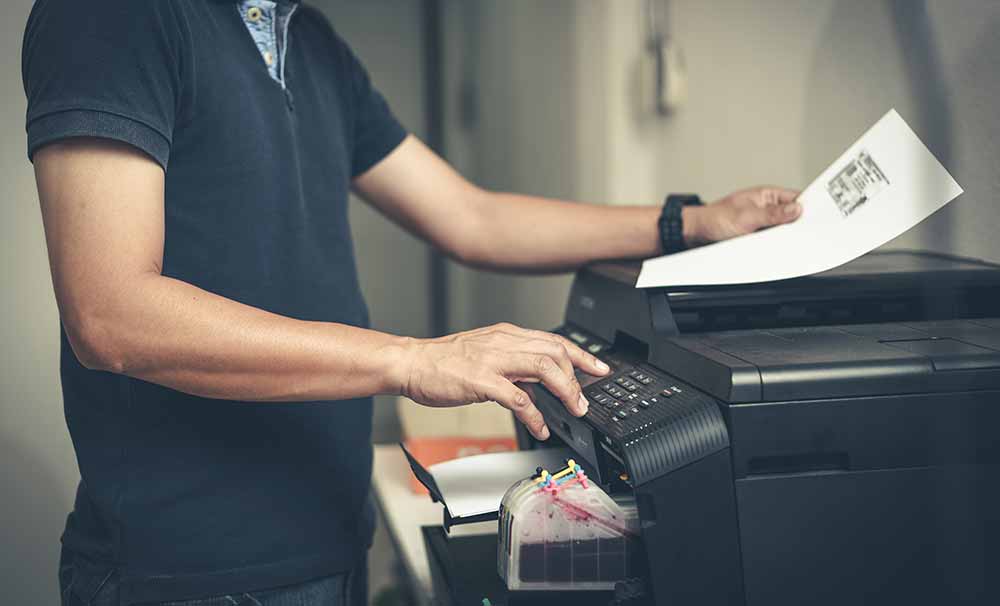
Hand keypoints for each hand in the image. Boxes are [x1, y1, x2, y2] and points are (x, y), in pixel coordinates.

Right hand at [398, 323, 610, 439]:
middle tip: (586, 398)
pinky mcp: (482, 380)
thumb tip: (537, 382)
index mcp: (506, 334)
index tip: (599, 368)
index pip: (553, 339)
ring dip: (565, 391)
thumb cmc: (443, 362)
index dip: (581, 354)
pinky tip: (540, 427)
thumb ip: (511, 364)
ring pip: (544, 368)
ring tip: (574, 410)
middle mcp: (504, 342)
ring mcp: (493, 360)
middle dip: (579, 374)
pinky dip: (535, 415)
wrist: (411, 363)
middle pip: (556, 351)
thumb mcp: (484, 354)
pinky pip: (519, 398)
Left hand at [684, 186, 801, 246]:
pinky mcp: (757, 237)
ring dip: (786, 239)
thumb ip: (772, 214)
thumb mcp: (747, 216)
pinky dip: (776, 247)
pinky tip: (779, 252)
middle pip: (792, 217)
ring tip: (790, 245)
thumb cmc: (715, 219)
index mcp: (766, 196)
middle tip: (806, 236)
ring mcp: (762, 223)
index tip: (819, 218)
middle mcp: (766, 208)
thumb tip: (796, 209)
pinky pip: (772, 242)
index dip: (808, 208)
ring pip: (783, 232)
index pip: (796, 198)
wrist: (696, 235)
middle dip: (798, 226)